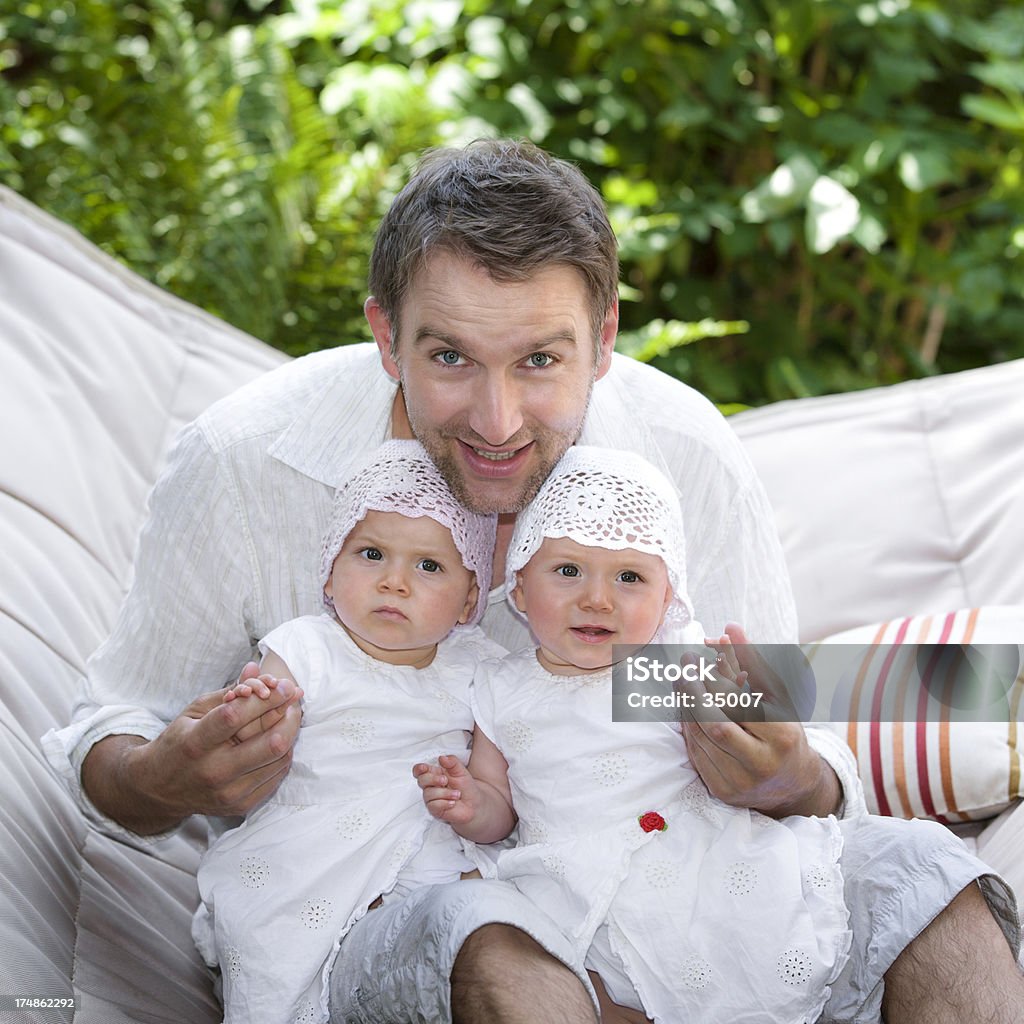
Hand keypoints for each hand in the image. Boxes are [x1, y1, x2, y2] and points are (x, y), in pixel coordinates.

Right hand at [83, 663, 302, 833]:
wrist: (158, 789)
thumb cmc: (180, 741)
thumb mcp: (194, 711)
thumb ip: (228, 691)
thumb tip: (255, 668)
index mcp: (195, 743)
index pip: (236, 717)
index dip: (266, 699)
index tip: (285, 685)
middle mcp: (213, 772)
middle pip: (271, 743)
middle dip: (290, 716)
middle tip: (293, 700)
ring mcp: (229, 793)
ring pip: (281, 758)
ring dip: (290, 732)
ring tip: (286, 716)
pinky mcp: (241, 805)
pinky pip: (278, 775)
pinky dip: (283, 753)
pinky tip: (275, 739)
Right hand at [413, 754, 482, 826]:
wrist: (475, 803)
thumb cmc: (466, 787)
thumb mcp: (461, 771)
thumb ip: (452, 762)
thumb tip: (442, 757)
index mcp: (435, 774)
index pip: (420, 770)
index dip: (419, 769)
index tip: (424, 768)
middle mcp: (431, 786)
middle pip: (421, 780)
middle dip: (432, 779)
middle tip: (445, 780)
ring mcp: (432, 798)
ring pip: (428, 794)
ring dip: (444, 793)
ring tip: (457, 794)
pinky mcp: (435, 810)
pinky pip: (433, 806)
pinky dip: (444, 803)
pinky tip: (453, 803)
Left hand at [680, 624, 840, 817]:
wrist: (793, 782)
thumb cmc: (784, 729)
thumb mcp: (777, 694)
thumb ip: (752, 660)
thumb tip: (728, 628)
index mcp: (782, 736)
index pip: (739, 703)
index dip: (715, 678)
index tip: (701, 654)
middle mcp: (761, 763)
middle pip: (714, 724)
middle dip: (694, 691)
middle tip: (684, 664)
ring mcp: (740, 782)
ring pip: (700, 737)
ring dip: (686, 705)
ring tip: (682, 678)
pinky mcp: (723, 791)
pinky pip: (695, 753)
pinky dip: (688, 726)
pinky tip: (686, 705)